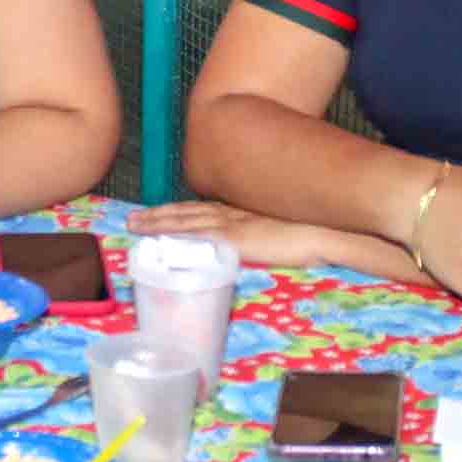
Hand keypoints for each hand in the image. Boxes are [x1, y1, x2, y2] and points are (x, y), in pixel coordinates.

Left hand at [125, 199, 341, 269]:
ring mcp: (235, 225)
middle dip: (159, 215)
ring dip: (159, 222)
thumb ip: (263, 240)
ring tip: (135, 226)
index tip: (157, 214)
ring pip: (188, 221)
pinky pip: (201, 237)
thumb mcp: (281, 235)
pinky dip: (178, 236)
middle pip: (188, 212)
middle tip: (132, 219)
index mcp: (245, 213)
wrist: (329, 233)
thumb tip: (253, 251)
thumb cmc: (313, 237)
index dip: (178, 212)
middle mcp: (235, 214)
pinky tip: (160, 239)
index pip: (204, 210)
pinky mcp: (238, 239)